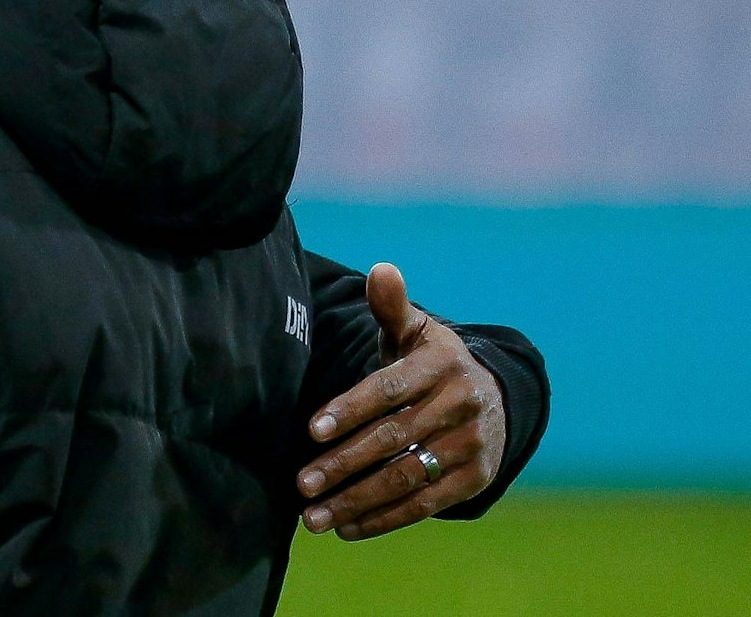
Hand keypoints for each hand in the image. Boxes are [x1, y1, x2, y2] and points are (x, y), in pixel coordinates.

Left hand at [295, 262, 505, 539]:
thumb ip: (391, 307)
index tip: (311, 431)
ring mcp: (472, 446)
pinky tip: (346, 528)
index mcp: (441, 364)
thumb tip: (381, 269)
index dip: (350, 408)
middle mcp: (461, 405)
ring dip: (357, 500)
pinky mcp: (475, 479)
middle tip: (300, 484)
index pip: (390, 388)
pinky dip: (384, 519)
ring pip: (406, 478)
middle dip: (343, 464)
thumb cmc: (430, 362)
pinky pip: (425, 504)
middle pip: (393, 439)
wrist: (495, 397)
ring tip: (314, 517)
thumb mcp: (415, 332)